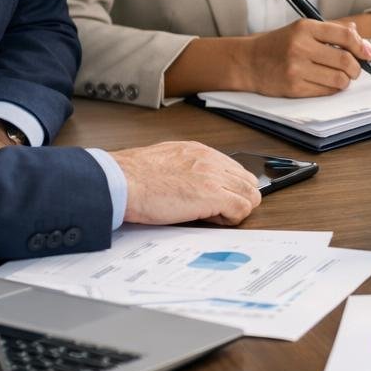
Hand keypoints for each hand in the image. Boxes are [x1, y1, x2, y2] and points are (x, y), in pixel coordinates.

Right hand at [111, 141, 261, 225]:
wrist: (121, 181)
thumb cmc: (132, 176)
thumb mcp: (164, 161)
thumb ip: (183, 168)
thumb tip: (189, 182)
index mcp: (198, 151)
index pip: (234, 169)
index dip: (229, 187)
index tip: (218, 199)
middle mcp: (211, 160)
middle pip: (248, 181)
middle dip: (238, 198)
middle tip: (218, 210)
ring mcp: (214, 177)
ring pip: (250, 195)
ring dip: (236, 209)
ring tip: (213, 216)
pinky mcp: (213, 195)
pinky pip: (241, 208)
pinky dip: (232, 218)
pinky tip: (212, 219)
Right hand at [242, 18, 370, 96]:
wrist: (247, 61)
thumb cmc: (278, 45)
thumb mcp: (302, 29)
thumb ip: (333, 32)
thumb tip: (364, 43)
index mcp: (305, 27)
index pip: (345, 35)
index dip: (361, 46)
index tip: (368, 53)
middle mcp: (300, 46)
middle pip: (345, 59)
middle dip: (356, 67)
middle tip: (355, 70)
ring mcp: (296, 68)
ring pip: (339, 78)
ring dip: (346, 80)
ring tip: (341, 78)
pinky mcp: (294, 87)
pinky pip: (326, 91)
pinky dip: (332, 89)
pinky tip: (327, 84)